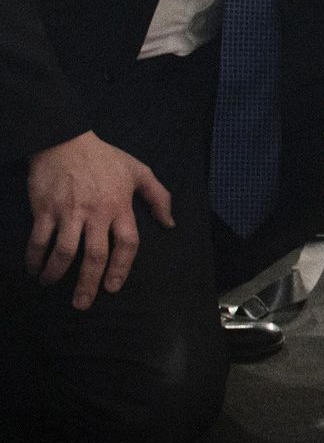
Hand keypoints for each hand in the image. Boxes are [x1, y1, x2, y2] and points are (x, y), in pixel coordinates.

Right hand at [25, 132, 174, 310]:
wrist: (64, 139)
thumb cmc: (104, 157)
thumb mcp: (138, 171)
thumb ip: (158, 196)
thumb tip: (170, 223)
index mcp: (119, 207)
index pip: (127, 244)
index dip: (121, 268)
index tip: (112, 286)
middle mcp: (95, 213)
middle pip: (95, 255)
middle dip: (89, 283)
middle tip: (83, 304)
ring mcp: (68, 212)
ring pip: (64, 252)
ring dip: (57, 273)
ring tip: (50, 284)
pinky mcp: (44, 209)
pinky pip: (39, 239)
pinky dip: (34, 257)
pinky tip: (33, 268)